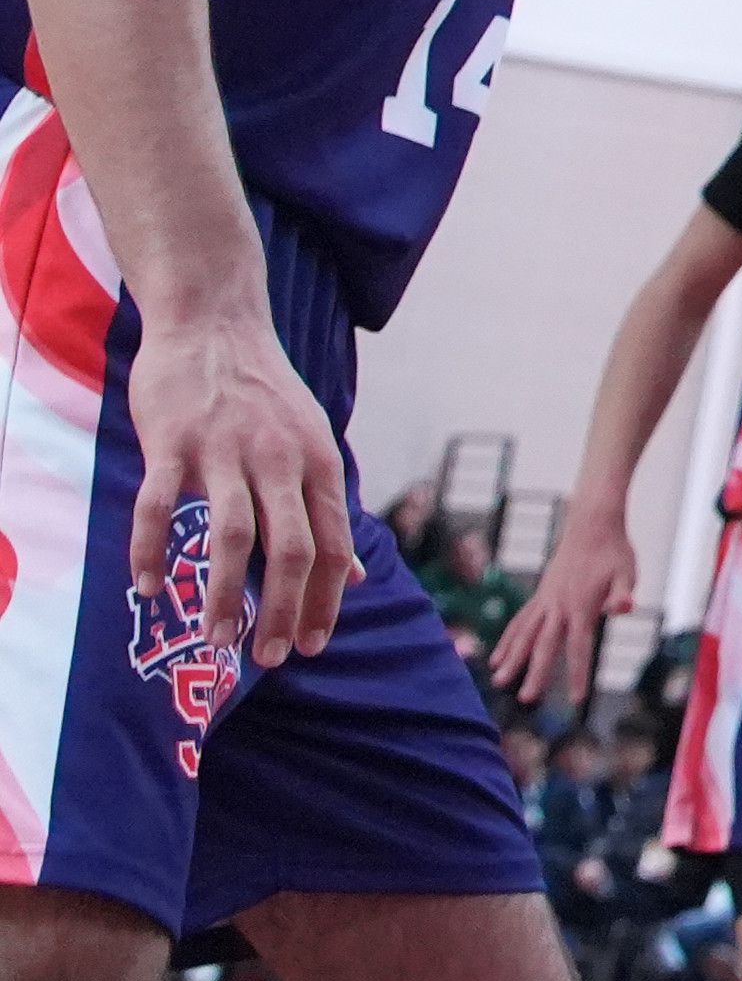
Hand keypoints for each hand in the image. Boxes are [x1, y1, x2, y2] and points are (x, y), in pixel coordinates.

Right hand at [125, 302, 349, 669]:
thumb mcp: (313, 445)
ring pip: (233, 534)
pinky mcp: (172, 442)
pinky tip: (146, 587)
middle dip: (283, 611)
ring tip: (218, 641)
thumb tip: (357, 576)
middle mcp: (279, 459)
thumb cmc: (265, 394)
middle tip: (267, 658)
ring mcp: (225, 449)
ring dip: (225, 594)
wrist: (215, 322)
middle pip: (293, 548)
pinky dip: (151, 549)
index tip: (309, 645)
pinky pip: (158, 506)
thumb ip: (329, 511)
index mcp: (319, 464)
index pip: (333, 546)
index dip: (324, 601)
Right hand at [487, 511, 635, 711]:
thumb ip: (623, 592)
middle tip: (526, 699)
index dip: (577, 674)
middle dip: (535, 673)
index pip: (579, 647)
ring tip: (498, 682)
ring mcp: (545, 600)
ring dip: (512, 658)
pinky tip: (497, 658)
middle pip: (545, 645)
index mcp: (582, 606)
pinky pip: (521, 621)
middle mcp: (558, 606)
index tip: (577, 700)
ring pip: (524, 634)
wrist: (592, 523)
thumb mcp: (627, 571)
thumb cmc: (615, 550)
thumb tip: (622, 609)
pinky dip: (508, 639)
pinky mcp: (540, 595)